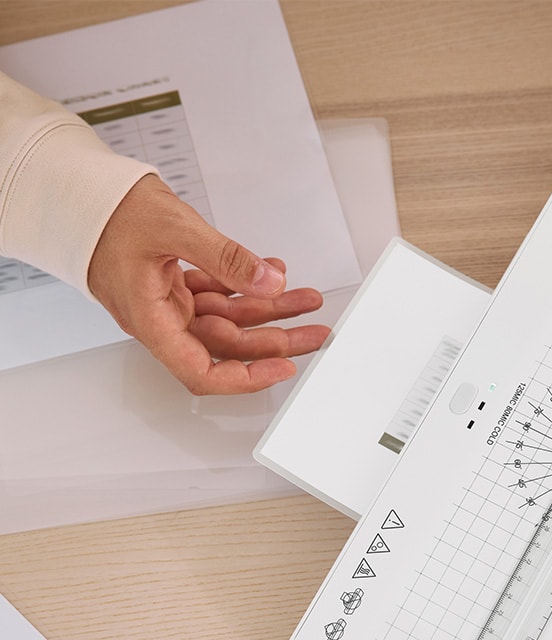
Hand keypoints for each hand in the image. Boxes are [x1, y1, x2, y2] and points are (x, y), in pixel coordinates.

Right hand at [87, 174, 328, 393]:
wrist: (74, 188)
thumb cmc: (106, 210)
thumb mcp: (174, 228)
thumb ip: (226, 259)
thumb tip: (268, 283)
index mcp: (151, 321)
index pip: (202, 372)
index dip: (245, 377)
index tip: (283, 368)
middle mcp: (161, 319)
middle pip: (228, 345)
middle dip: (276, 340)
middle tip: (315, 331)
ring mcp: (168, 302)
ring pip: (229, 318)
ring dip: (269, 309)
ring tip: (306, 299)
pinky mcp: (173, 284)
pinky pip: (218, 294)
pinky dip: (245, 285)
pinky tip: (271, 273)